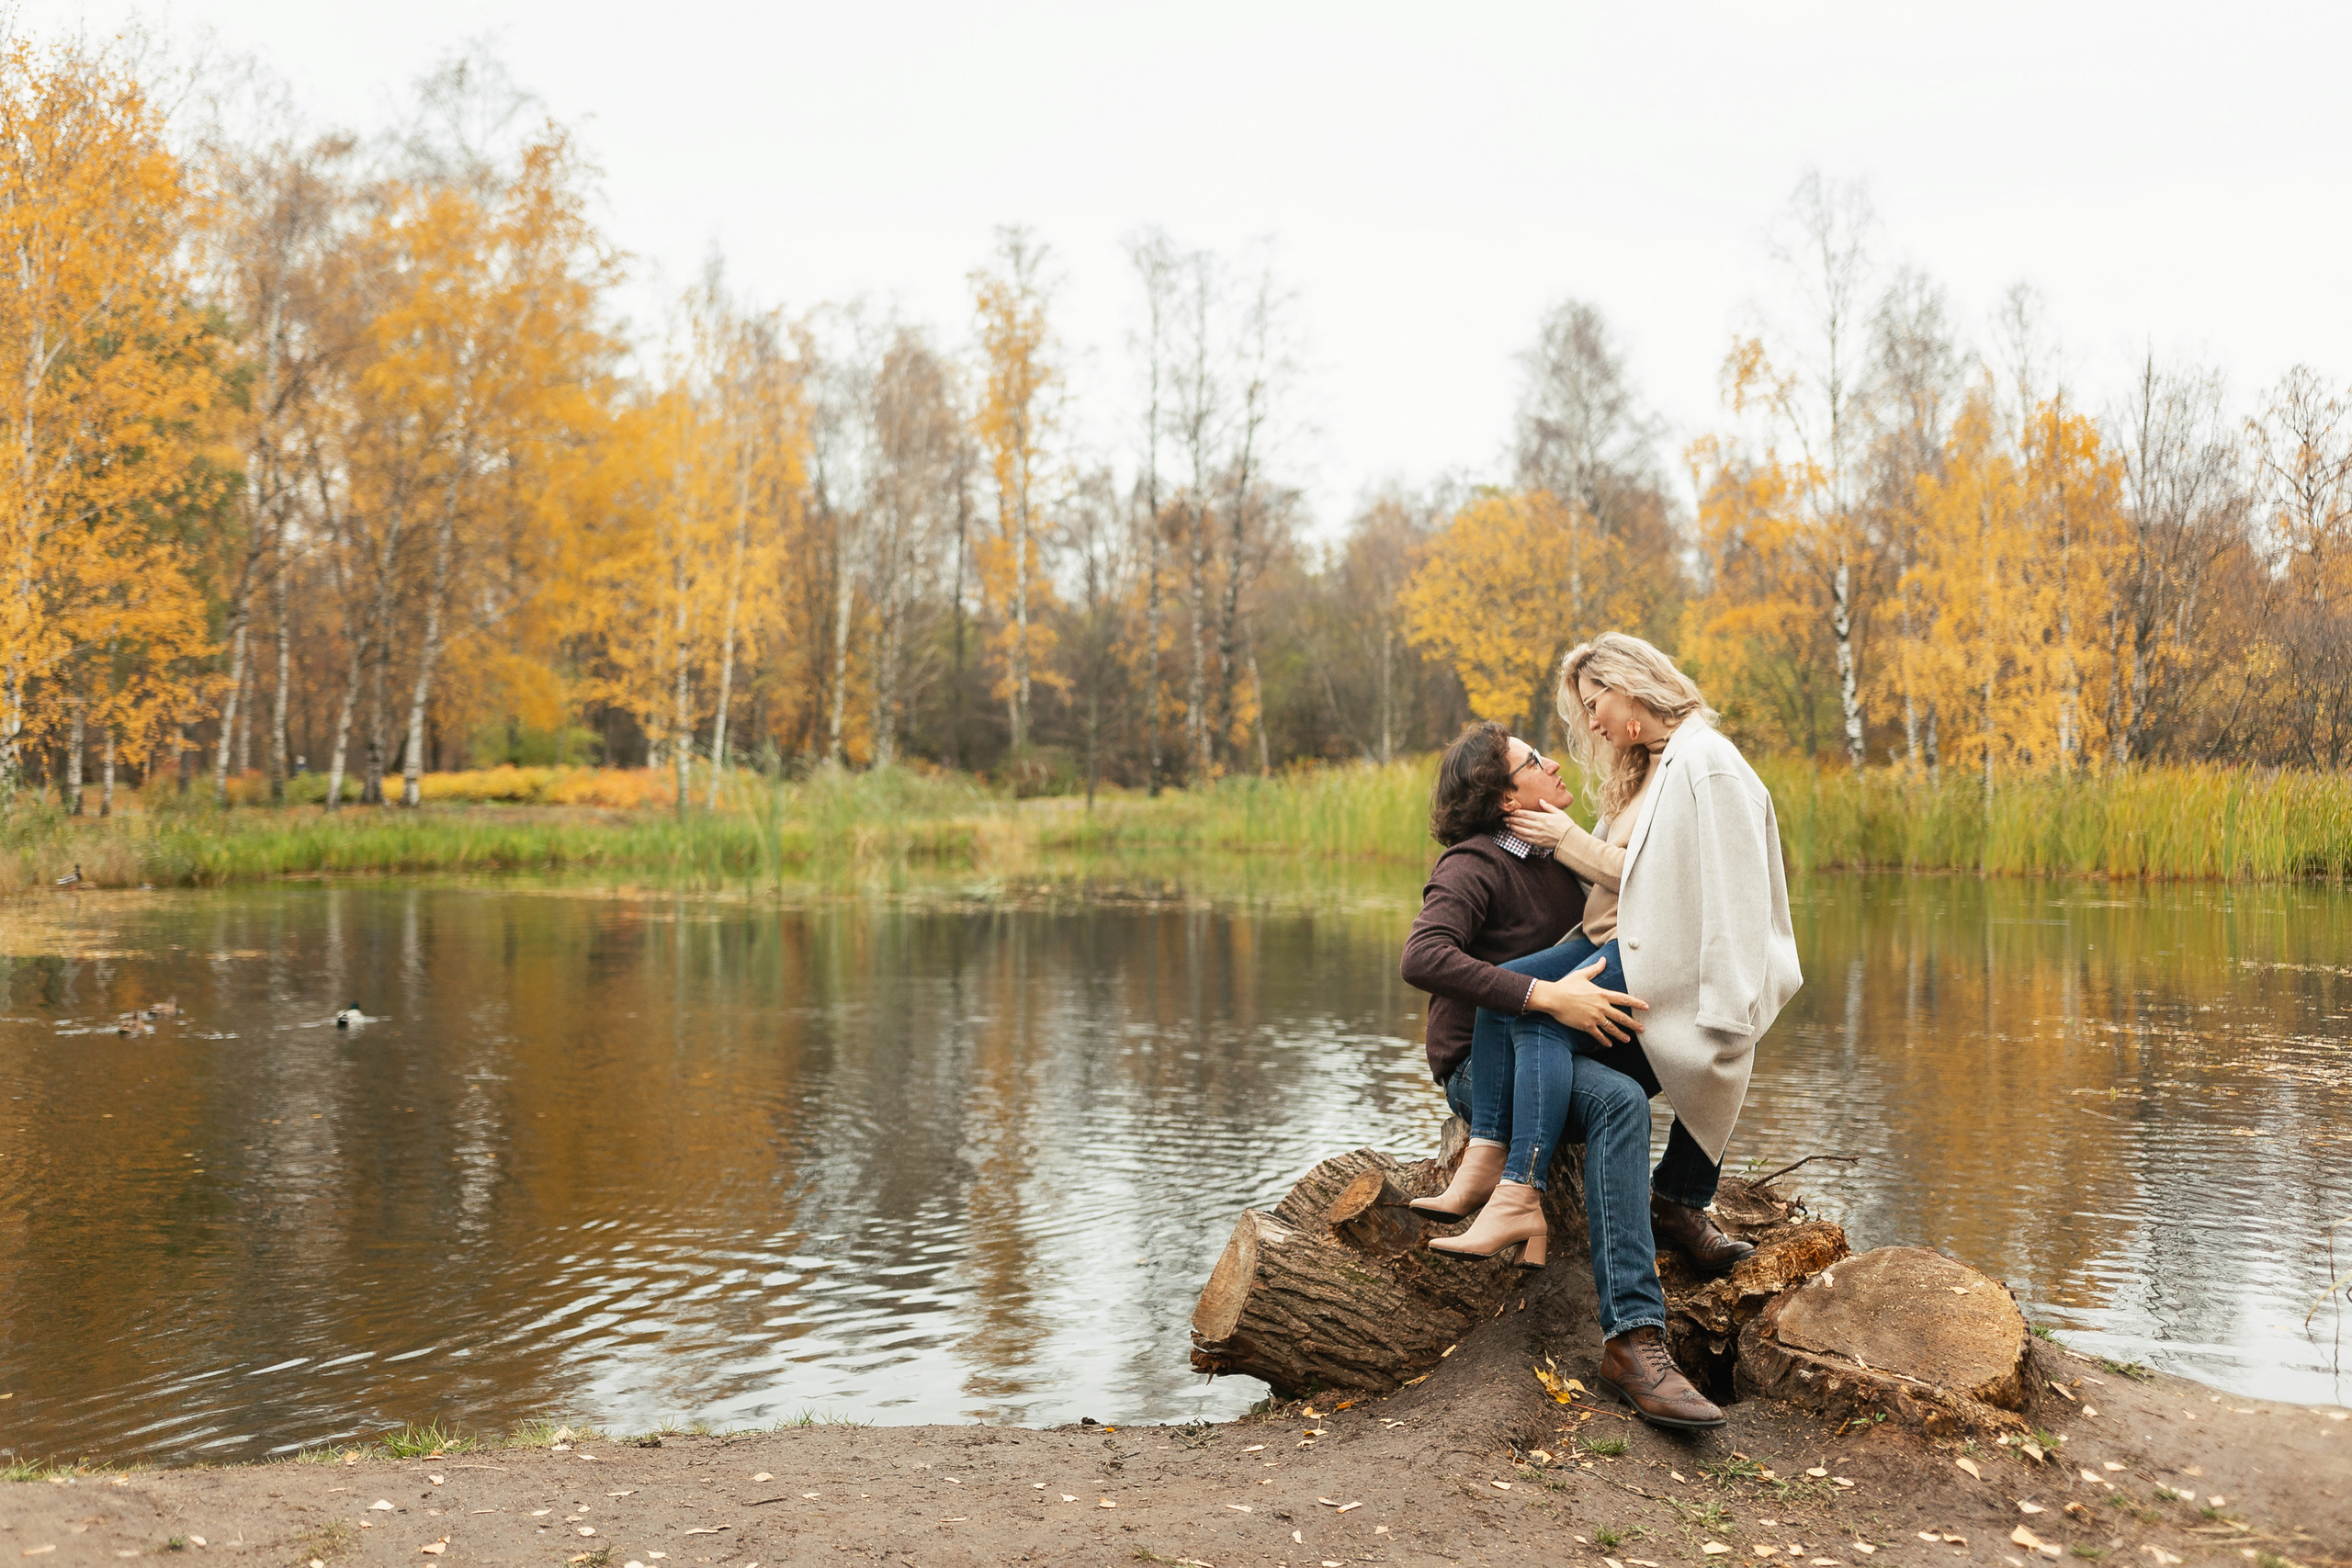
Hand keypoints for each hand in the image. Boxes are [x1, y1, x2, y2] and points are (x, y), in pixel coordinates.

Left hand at [1504, 798, 1569, 849]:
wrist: (1570, 840)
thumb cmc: (1566, 825)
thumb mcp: (1559, 813)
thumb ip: (1548, 806)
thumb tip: (1540, 800)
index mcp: (1542, 817)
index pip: (1525, 814)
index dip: (1516, 812)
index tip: (1510, 810)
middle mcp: (1538, 826)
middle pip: (1520, 821)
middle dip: (1511, 819)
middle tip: (1504, 817)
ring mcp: (1537, 835)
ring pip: (1520, 830)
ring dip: (1512, 827)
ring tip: (1506, 824)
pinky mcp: (1537, 842)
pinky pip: (1524, 838)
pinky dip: (1517, 835)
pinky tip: (1513, 833)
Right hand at [1525, 957, 1647, 1044]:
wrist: (1553, 998)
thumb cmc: (1566, 985)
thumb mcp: (1582, 975)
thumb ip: (1595, 969)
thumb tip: (1604, 960)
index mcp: (1602, 994)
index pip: (1623, 999)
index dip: (1636, 1003)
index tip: (1646, 1007)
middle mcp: (1601, 1007)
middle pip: (1621, 1017)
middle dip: (1633, 1024)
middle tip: (1642, 1029)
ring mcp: (1594, 1017)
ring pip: (1612, 1028)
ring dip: (1621, 1034)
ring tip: (1628, 1039)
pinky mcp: (1586, 1025)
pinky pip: (1598, 1035)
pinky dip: (1604, 1040)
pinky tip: (1609, 1044)